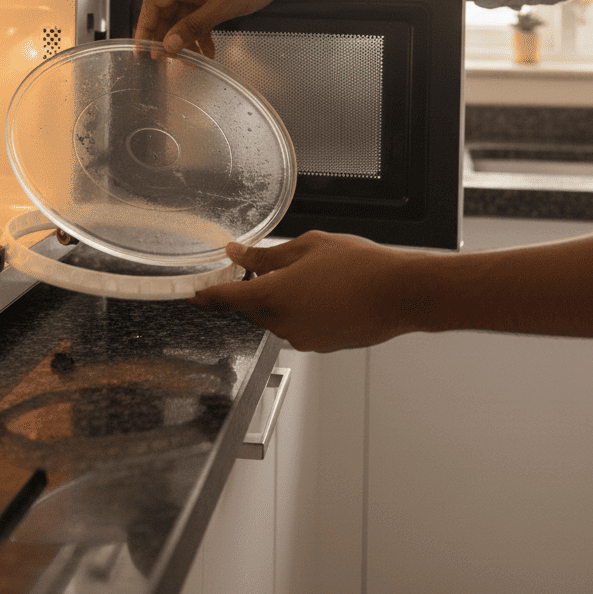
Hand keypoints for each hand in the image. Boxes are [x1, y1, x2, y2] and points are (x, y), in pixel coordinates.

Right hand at [133, 0, 297, 55]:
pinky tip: (207, 50)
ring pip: (182, 16)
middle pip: (166, 11)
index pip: (153, 3)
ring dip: (185, 38)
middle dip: (166, 37)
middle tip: (167, 60)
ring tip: (189, 59)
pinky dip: (200, 32)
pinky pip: (197, 14)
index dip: (144, 29)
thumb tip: (170, 44)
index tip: (142, 50)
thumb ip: (194, 26)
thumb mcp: (224, 6)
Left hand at [191, 231, 422, 351]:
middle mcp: (282, 324)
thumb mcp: (307, 247)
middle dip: (252, 290)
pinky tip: (322, 293)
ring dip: (280, 300)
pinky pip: (297, 326)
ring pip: (275, 318)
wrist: (400, 293)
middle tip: (263, 267)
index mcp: (273, 297)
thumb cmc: (359, 266)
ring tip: (310, 276)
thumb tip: (237, 254)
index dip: (206, 296)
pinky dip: (300, 311)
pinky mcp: (320, 346)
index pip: (226, 299)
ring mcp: (302, 339)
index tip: (192, 293)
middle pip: (251, 309)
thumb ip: (266, 255)